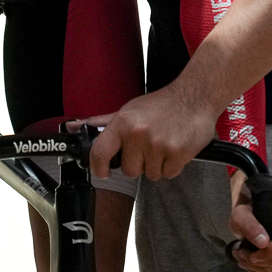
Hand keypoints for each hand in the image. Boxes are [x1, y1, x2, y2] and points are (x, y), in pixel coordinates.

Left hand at [89, 85, 225, 180]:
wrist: (196, 97)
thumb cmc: (163, 104)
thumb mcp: (130, 109)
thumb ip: (103, 122)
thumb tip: (75, 127)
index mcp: (123, 123)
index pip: (100, 153)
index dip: (99, 167)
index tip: (103, 172)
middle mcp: (139, 135)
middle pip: (129, 170)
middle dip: (139, 164)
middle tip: (149, 150)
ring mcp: (159, 145)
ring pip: (151, 174)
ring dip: (158, 165)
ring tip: (165, 147)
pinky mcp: (178, 153)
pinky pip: (169, 173)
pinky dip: (173, 166)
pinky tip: (176, 150)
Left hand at [227, 171, 271, 271]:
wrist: (251, 214)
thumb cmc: (246, 212)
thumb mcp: (240, 215)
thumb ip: (249, 226)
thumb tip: (263, 243)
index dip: (265, 254)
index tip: (248, 255)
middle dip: (259, 262)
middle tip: (240, 254)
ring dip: (258, 267)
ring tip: (243, 257)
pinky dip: (263, 269)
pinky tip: (252, 262)